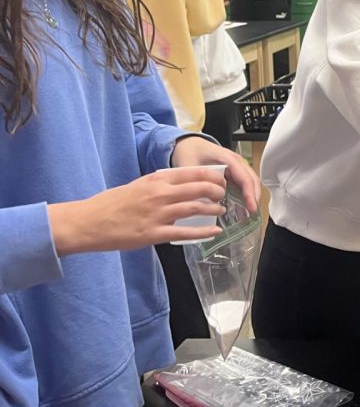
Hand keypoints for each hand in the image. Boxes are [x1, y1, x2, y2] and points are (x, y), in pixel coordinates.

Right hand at [48, 166, 227, 255]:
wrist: (88, 222)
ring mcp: (158, 214)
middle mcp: (160, 194)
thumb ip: (159, 184)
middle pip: (199, 188)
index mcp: (156, 180)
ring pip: (195, 208)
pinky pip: (185, 233)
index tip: (220, 180)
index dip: (212, 176)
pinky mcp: (154, 234)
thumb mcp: (137, 185)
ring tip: (221, 211)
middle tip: (223, 195)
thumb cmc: (110, 203)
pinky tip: (215, 231)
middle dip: (217, 191)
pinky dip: (203, 232)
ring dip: (213, 210)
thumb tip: (179, 184)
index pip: (192, 173)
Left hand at [170, 136, 259, 214]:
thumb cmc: (190, 152)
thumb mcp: (190, 167)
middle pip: (252, 178)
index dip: (249, 193)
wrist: (188, 144)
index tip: (251, 207)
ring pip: (251, 180)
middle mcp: (236, 161)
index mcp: (227, 158)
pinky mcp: (234, 171)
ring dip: (252, 195)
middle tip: (252, 212)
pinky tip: (243, 205)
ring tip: (249, 211)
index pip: (244, 177)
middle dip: (254, 196)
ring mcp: (236, 165)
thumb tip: (213, 200)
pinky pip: (244, 182)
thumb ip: (199, 183)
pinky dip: (247, 193)